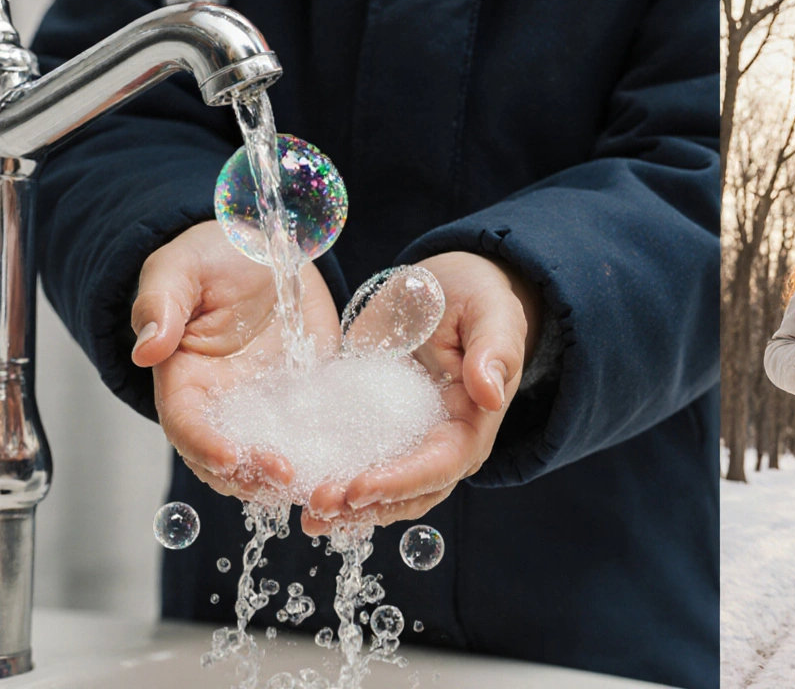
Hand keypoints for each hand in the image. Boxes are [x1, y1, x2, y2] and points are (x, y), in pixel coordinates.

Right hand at [131, 221, 340, 497]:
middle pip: (229, 460)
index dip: (204, 446)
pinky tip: (350, 466)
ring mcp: (268, 406)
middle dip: (253, 476)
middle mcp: (224, 404)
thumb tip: (145, 349)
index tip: (229, 456)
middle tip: (286, 475)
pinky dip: (329, 455)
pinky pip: (317, 434)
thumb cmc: (212, 257)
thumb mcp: (181, 269)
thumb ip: (161, 305)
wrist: (266, 249)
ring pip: (272, 459)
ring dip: (291, 478)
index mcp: (185, 381)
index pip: (186, 426)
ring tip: (319, 482)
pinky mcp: (308, 398)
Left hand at [301, 252, 541, 534]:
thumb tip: (490, 395)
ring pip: (381, 493)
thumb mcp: (490, 316)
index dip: (400, 482)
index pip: (441, 465)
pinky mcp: (377, 429)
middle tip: (318, 507)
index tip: (357, 488)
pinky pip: (353, 463)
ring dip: (344, 508)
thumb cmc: (478, 300)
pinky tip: (293, 488)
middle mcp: (442, 444)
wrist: (450, 289)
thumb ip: (493, 352)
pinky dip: (327, 479)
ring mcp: (408, 442)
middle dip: (365, 507)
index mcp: (473, 424)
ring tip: (306, 513)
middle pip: (408, 494)